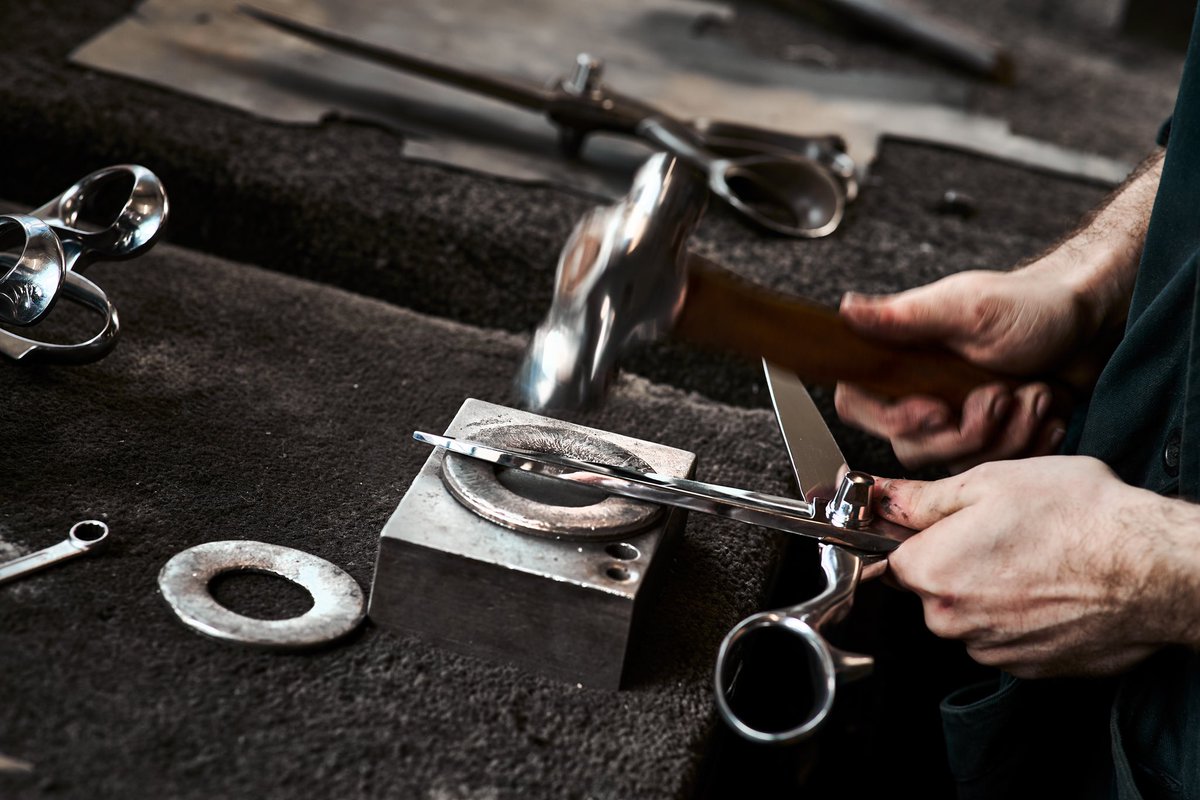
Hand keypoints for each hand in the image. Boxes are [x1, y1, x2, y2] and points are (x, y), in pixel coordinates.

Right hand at [835, 267, 1102, 470]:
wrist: (1092, 324)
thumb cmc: (1033, 305)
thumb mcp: (969, 307)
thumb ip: (904, 316)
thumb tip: (846, 310)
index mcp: (903, 361)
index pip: (858, 405)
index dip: (894, 419)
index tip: (938, 410)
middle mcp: (922, 392)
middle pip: (912, 448)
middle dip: (969, 431)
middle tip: (1002, 395)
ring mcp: (957, 420)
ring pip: (958, 462)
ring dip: (1008, 434)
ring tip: (1034, 393)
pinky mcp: (992, 439)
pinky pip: (996, 468)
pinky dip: (1030, 444)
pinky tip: (1047, 411)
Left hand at [875, 456, 1198, 677]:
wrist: (1152, 568)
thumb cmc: (1077, 517)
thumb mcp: (988, 482)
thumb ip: (922, 498)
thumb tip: (879, 497)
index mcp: (931, 570)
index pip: (891, 554)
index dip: (916, 533)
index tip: (941, 522)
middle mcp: (952, 620)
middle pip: (929, 587)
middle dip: (954, 561)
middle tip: (1002, 533)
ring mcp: (990, 648)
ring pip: (968, 614)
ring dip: (989, 590)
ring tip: (1035, 559)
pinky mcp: (1026, 668)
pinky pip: (1003, 637)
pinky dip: (1019, 617)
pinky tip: (1050, 588)